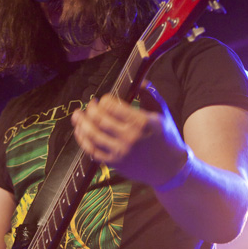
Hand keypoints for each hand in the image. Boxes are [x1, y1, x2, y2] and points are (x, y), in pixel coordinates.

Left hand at [71, 91, 187, 187]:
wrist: (170, 168)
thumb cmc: (166, 137)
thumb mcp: (162, 113)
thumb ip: (149, 95)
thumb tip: (139, 80)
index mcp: (142, 122)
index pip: (112, 106)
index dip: (104, 100)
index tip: (104, 99)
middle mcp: (129, 137)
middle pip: (99, 119)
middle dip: (91, 109)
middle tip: (90, 105)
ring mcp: (120, 152)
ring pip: (92, 135)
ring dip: (81, 123)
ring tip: (77, 116)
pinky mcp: (115, 163)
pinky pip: (92, 151)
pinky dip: (83, 140)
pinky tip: (80, 132)